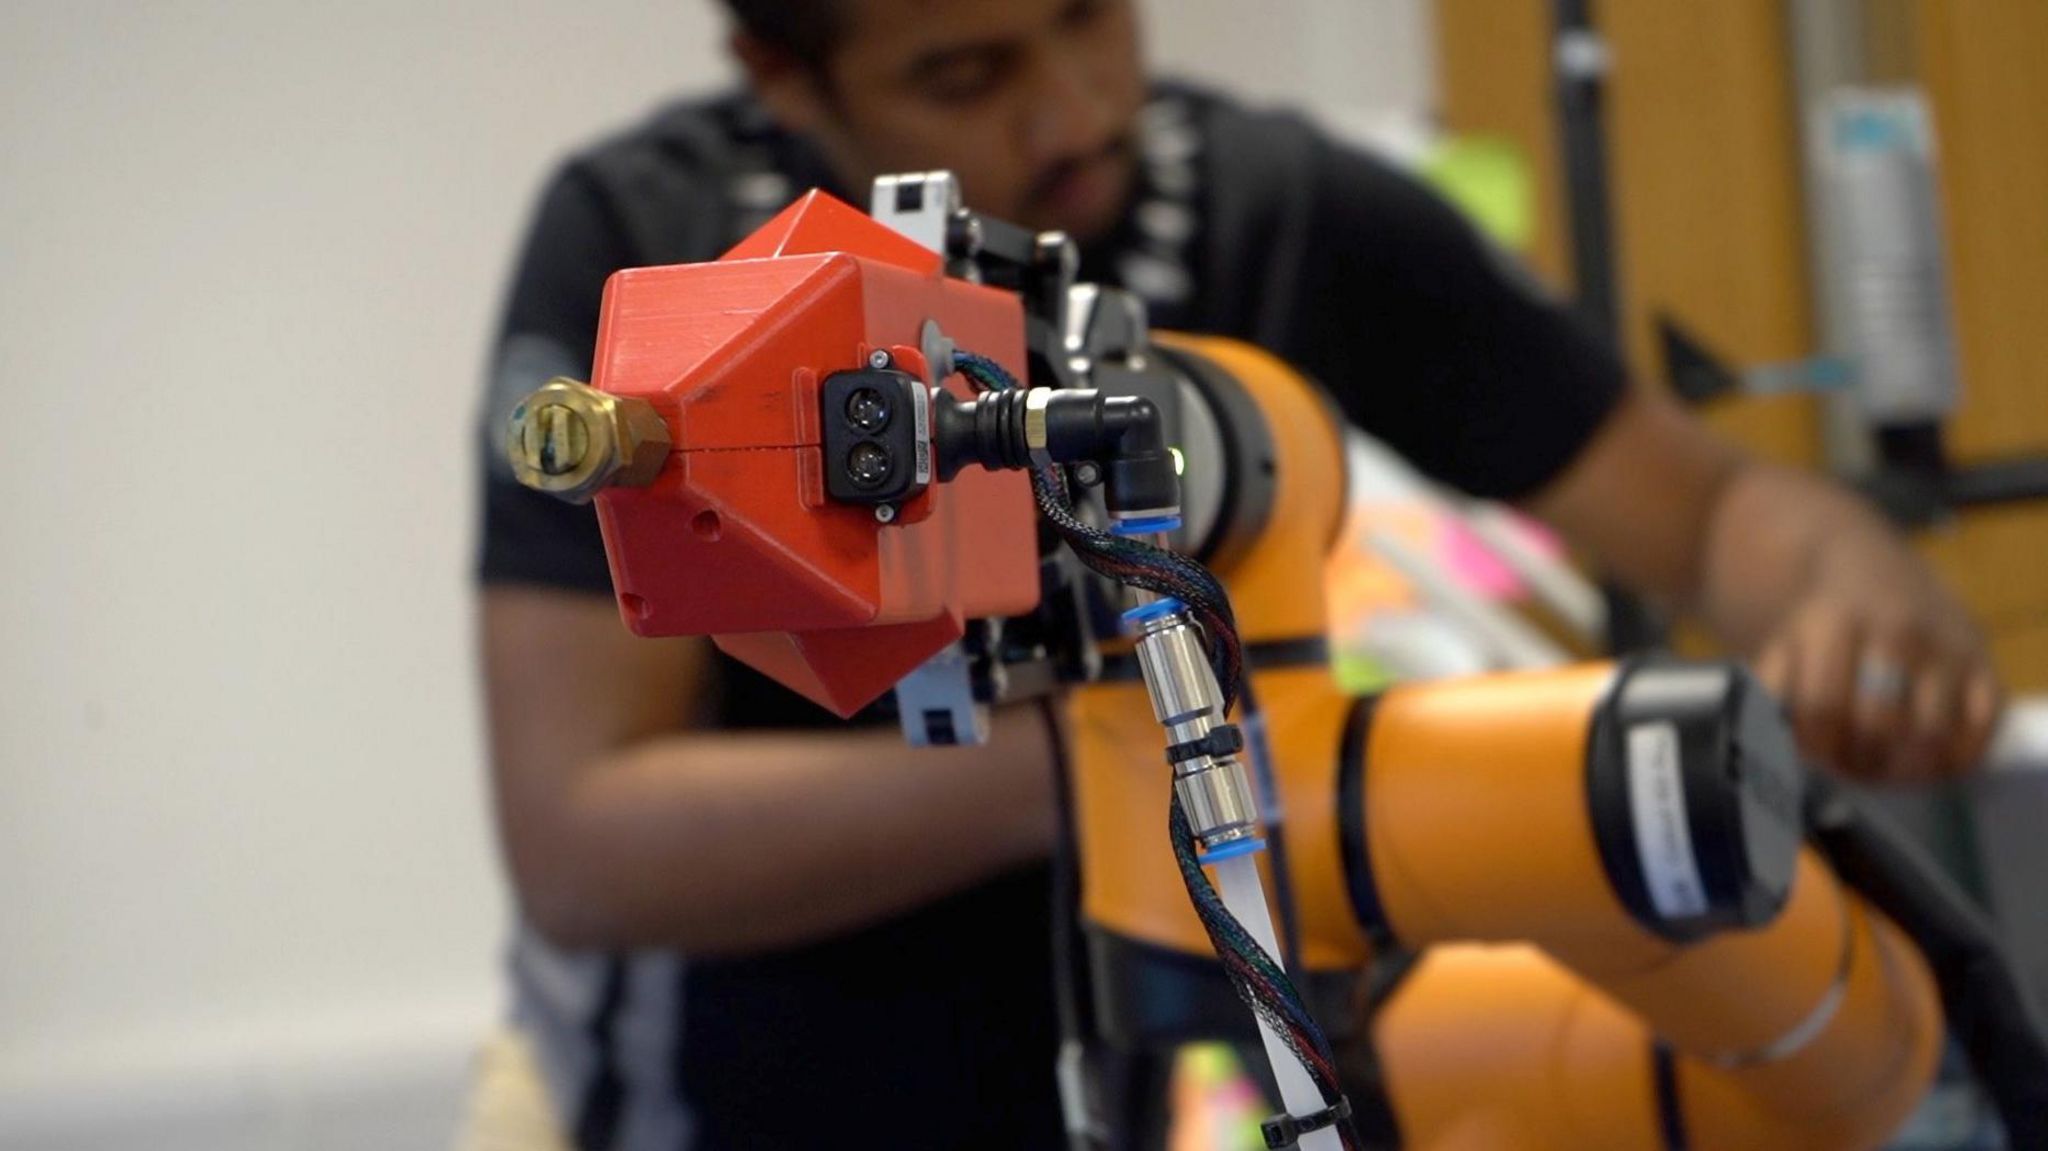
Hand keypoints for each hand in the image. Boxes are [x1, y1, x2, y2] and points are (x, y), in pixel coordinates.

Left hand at [1752, 542, 2000, 781]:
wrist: (1877, 576)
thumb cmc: (1823, 628)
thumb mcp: (1786, 644)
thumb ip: (1774, 689)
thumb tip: (1770, 744)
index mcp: (1837, 624)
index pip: (1822, 705)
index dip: (1815, 744)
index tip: (1813, 756)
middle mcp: (1898, 633)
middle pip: (1878, 723)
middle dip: (1859, 760)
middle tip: (1851, 767)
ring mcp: (1947, 649)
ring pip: (1930, 732)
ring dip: (1904, 767)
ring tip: (1884, 769)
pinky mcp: (1986, 666)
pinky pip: (1981, 727)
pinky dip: (1956, 756)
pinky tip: (1928, 762)